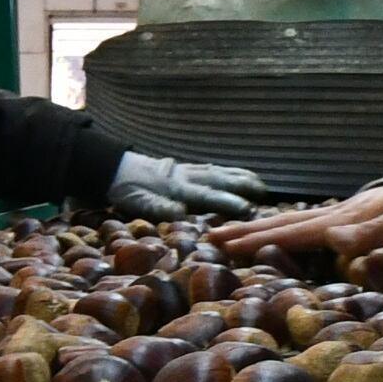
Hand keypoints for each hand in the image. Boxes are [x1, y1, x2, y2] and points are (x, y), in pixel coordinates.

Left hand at [108, 153, 270, 221]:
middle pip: (220, 180)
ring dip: (242, 177)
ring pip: (220, 172)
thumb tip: (181, 213)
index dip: (228, 202)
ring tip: (262, 185)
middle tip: (264, 196)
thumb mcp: (138, 202)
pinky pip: (215, 168)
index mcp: (177, 189)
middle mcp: (188, 177)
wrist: (117, 169)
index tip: (247, 209)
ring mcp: (190, 171)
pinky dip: (231, 171)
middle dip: (243, 187)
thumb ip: (160, 207)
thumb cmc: (129, 191)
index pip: (208, 196)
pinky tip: (242, 175)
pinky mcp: (189, 169)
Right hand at [211, 179, 382, 259]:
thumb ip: (370, 233)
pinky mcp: (347, 216)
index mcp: (341, 222)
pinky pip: (306, 225)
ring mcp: (340, 214)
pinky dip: (284, 229)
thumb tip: (333, 240)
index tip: (224, 245)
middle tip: (211, 240)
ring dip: (260, 230)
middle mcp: (334, 216)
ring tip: (231, 235)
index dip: (258, 241)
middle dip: (247, 233)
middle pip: (283, 226)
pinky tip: (278, 233)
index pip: (291, 234)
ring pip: (292, 223)